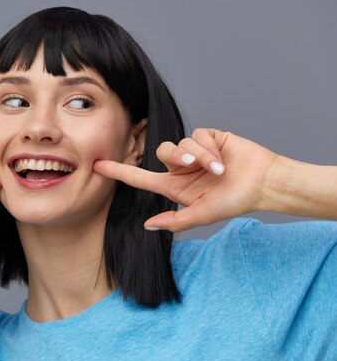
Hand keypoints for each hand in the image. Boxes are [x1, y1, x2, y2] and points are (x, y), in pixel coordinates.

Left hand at [94, 128, 278, 231]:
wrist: (263, 183)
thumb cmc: (233, 200)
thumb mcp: (202, 214)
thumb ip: (175, 221)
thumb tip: (147, 225)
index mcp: (174, 186)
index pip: (140, 178)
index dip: (119, 171)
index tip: (96, 166)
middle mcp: (181, 168)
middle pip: (162, 152)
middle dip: (177, 157)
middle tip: (193, 166)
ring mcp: (194, 151)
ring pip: (181, 143)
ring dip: (199, 155)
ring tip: (218, 169)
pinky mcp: (209, 137)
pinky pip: (198, 135)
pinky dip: (210, 148)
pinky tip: (223, 158)